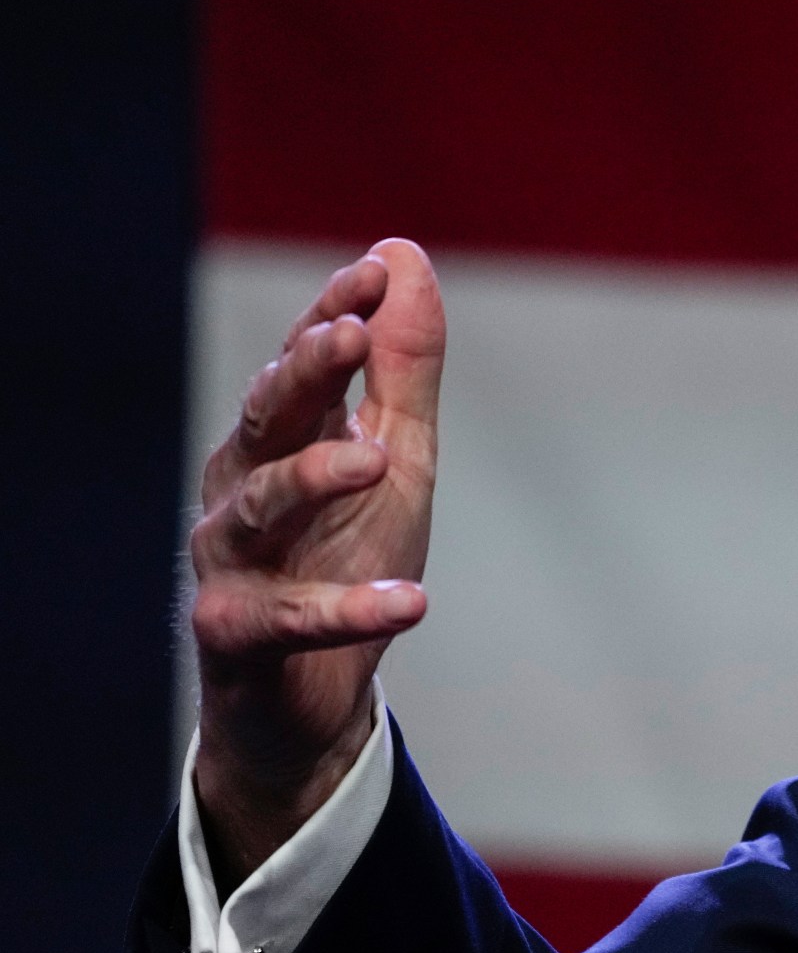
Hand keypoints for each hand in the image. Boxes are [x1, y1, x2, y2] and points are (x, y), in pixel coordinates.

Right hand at [189, 240, 444, 890]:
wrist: (311, 696)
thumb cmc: (347, 557)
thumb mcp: (397, 457)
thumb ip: (402, 368)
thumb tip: (401, 255)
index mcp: (279, 439)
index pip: (302, 365)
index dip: (331, 316)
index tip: (372, 274)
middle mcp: (241, 488)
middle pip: (267, 419)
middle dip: (305, 373)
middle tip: (350, 336)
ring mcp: (232, 561)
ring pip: (261, 506)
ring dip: (316, 477)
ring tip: (377, 462)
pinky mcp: (237, 635)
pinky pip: (291, 617)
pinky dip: (351, 609)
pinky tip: (409, 603)